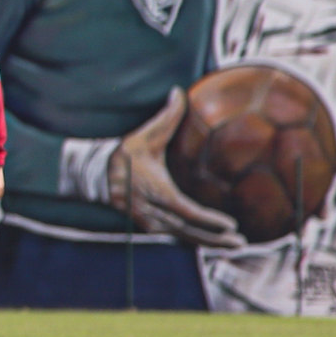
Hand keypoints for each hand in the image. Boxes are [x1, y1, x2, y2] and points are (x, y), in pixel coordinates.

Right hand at [108, 90, 245, 246]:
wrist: (95, 173)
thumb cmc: (125, 153)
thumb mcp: (145, 134)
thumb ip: (166, 116)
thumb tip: (178, 91)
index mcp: (156, 191)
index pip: (186, 211)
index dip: (209, 221)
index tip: (231, 224)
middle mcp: (153, 211)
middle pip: (188, 231)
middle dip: (215, 239)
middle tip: (239, 242)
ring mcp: (149, 221)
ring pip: (182, 237)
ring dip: (208, 243)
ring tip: (233, 245)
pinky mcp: (147, 226)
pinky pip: (174, 236)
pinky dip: (194, 240)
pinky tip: (211, 241)